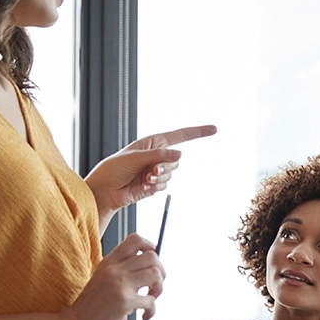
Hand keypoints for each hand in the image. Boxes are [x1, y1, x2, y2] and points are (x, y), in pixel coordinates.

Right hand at [57, 234, 164, 319]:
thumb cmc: (90, 308)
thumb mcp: (101, 280)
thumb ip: (120, 271)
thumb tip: (150, 268)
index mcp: (108, 263)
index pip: (135, 240)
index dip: (150, 247)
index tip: (152, 264)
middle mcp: (114, 270)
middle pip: (152, 256)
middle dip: (161, 272)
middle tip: (154, 287)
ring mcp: (119, 284)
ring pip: (155, 273)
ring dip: (159, 288)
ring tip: (151, 299)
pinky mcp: (124, 301)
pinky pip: (151, 301)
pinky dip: (152, 311)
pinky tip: (144, 316)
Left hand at [84, 125, 215, 221]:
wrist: (105, 189)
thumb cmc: (114, 168)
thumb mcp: (136, 158)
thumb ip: (159, 156)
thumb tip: (181, 153)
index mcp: (153, 142)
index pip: (181, 135)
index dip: (198, 132)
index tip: (215, 129)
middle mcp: (157, 155)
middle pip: (176, 160)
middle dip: (166, 166)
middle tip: (151, 171)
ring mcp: (156, 169)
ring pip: (172, 174)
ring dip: (159, 178)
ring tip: (144, 179)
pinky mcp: (154, 183)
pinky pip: (165, 185)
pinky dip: (155, 187)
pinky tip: (142, 186)